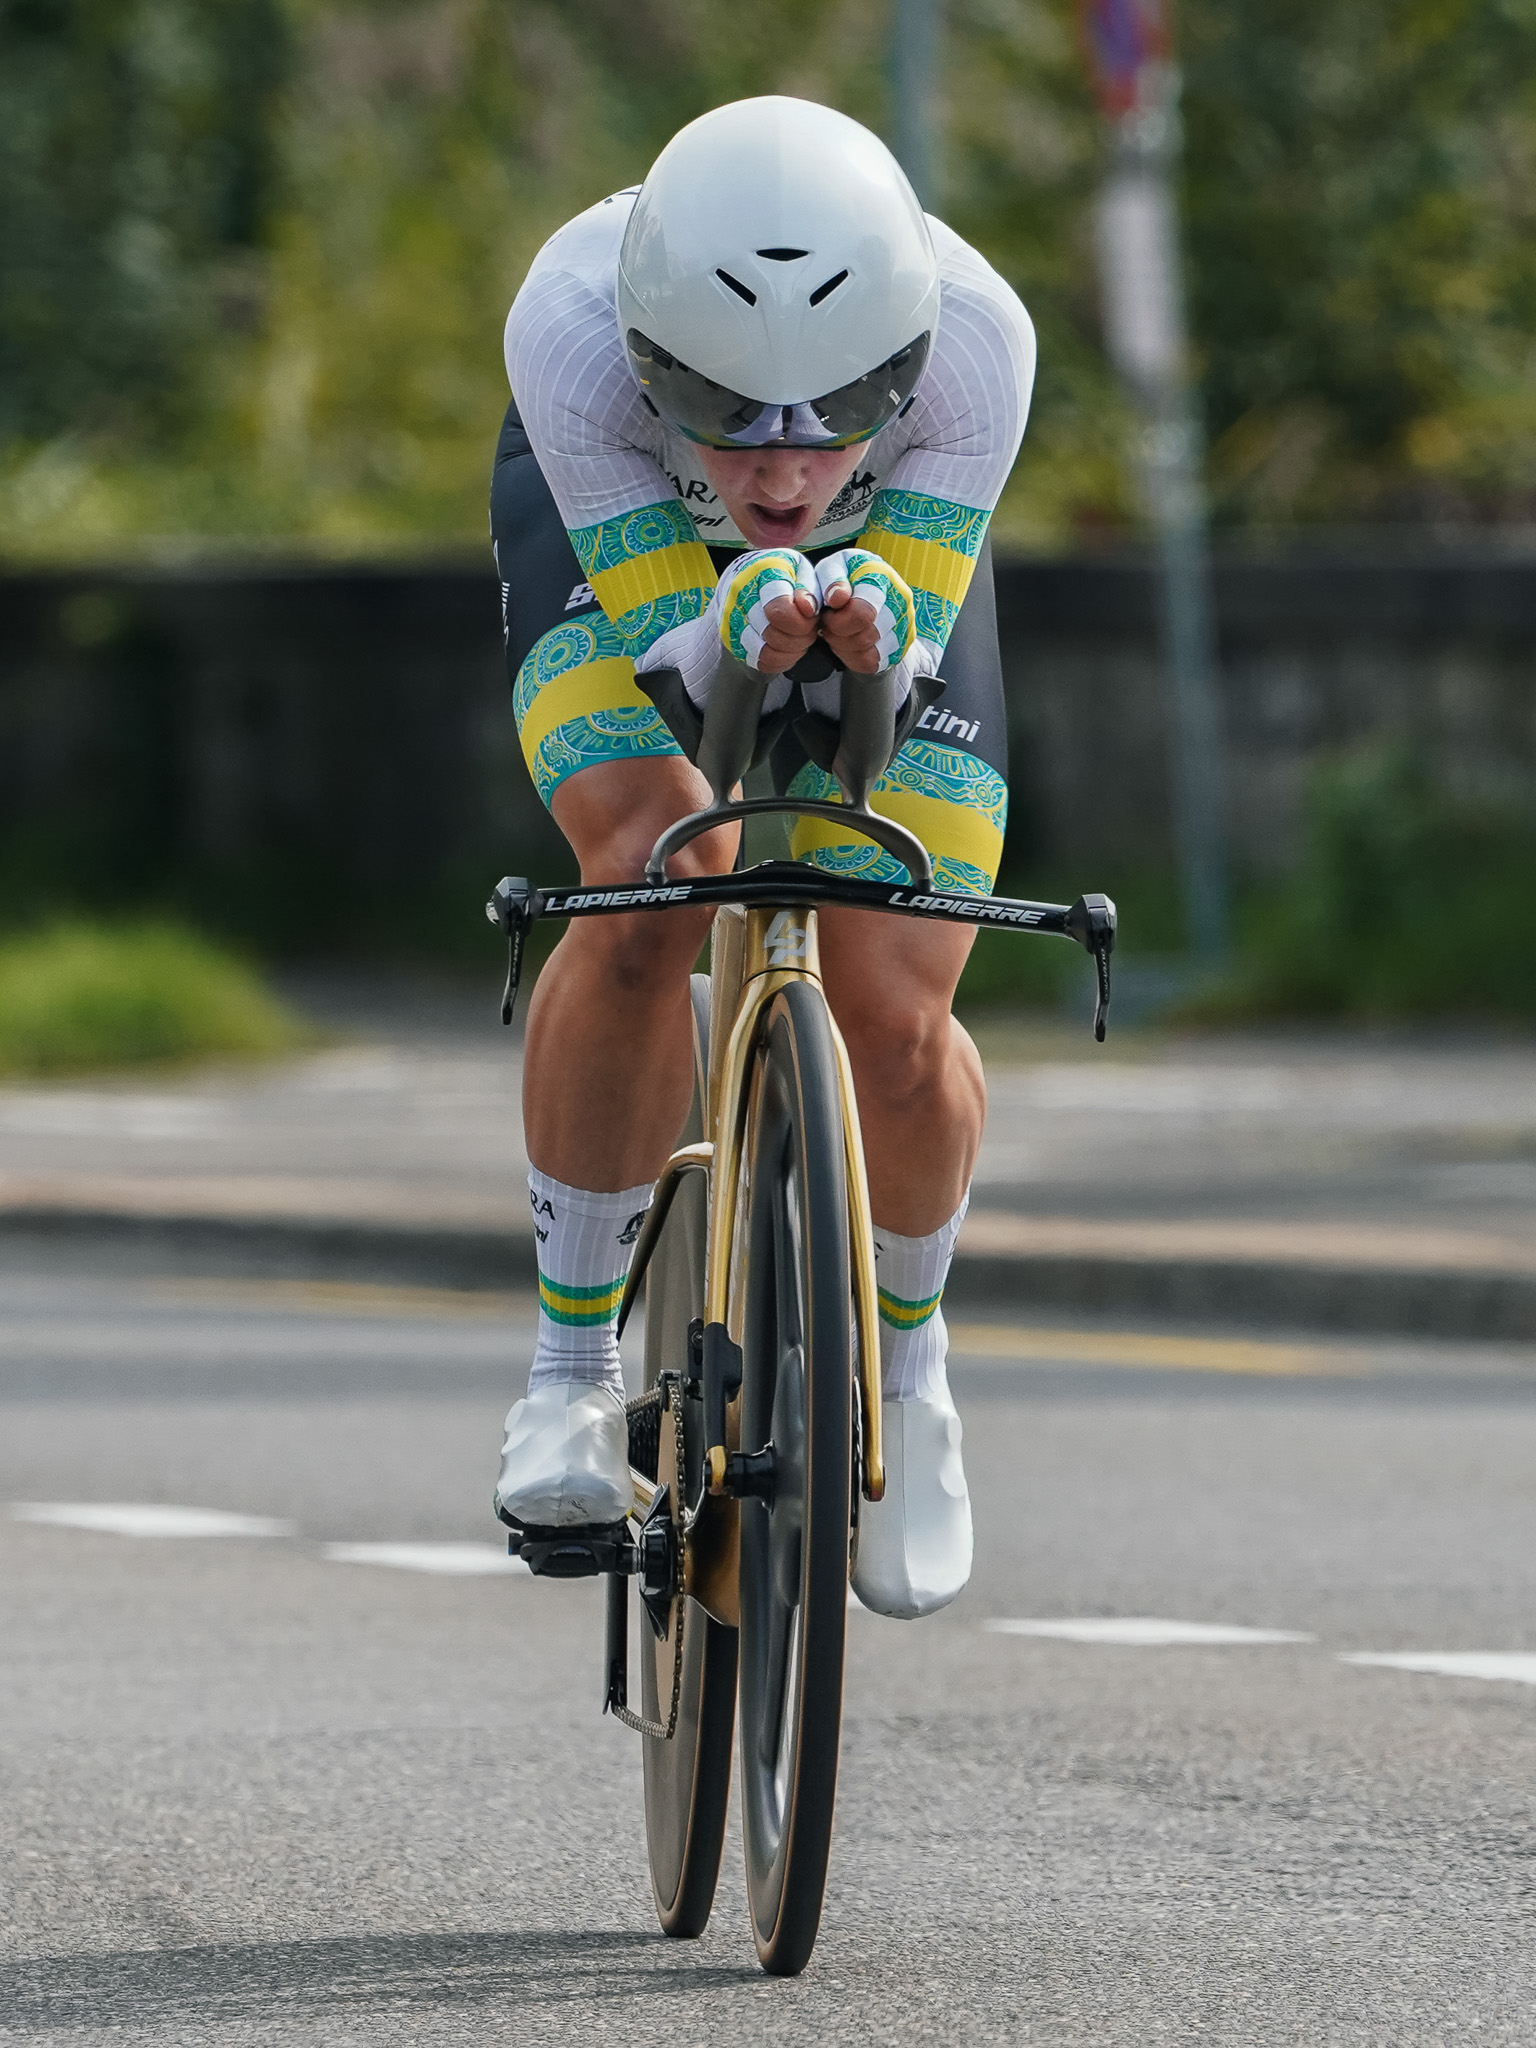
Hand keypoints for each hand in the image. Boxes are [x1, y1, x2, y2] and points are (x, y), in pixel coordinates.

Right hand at [717, 548, 820, 675]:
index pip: (779, 611)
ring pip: (767, 652)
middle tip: (808, 626)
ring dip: (791, 649)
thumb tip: (808, 609)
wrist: (746, 577)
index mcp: (761, 573)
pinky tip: (787, 646)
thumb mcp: (800, 568)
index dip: (801, 621)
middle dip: (801, 635)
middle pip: (774, 635)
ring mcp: (733, 621)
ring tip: (798, 636)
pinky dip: (781, 659)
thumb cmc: (779, 572)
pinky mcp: (733, 640)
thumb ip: (808, 587)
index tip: (811, 615)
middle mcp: (740, 597)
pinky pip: (762, 662)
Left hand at [813, 550, 916, 673]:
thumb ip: (829, 578)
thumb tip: (838, 598)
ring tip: (835, 629)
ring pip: (867, 652)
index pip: (862, 613)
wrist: (866, 591)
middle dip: (837, 631)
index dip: (837, 618)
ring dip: (841, 644)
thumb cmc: (844, 577)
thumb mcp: (830, 568)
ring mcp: (904, 625)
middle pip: (864, 636)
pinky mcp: (900, 646)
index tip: (829, 608)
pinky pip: (869, 663)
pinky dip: (850, 656)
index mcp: (882, 576)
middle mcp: (900, 600)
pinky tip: (845, 641)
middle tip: (828, 620)